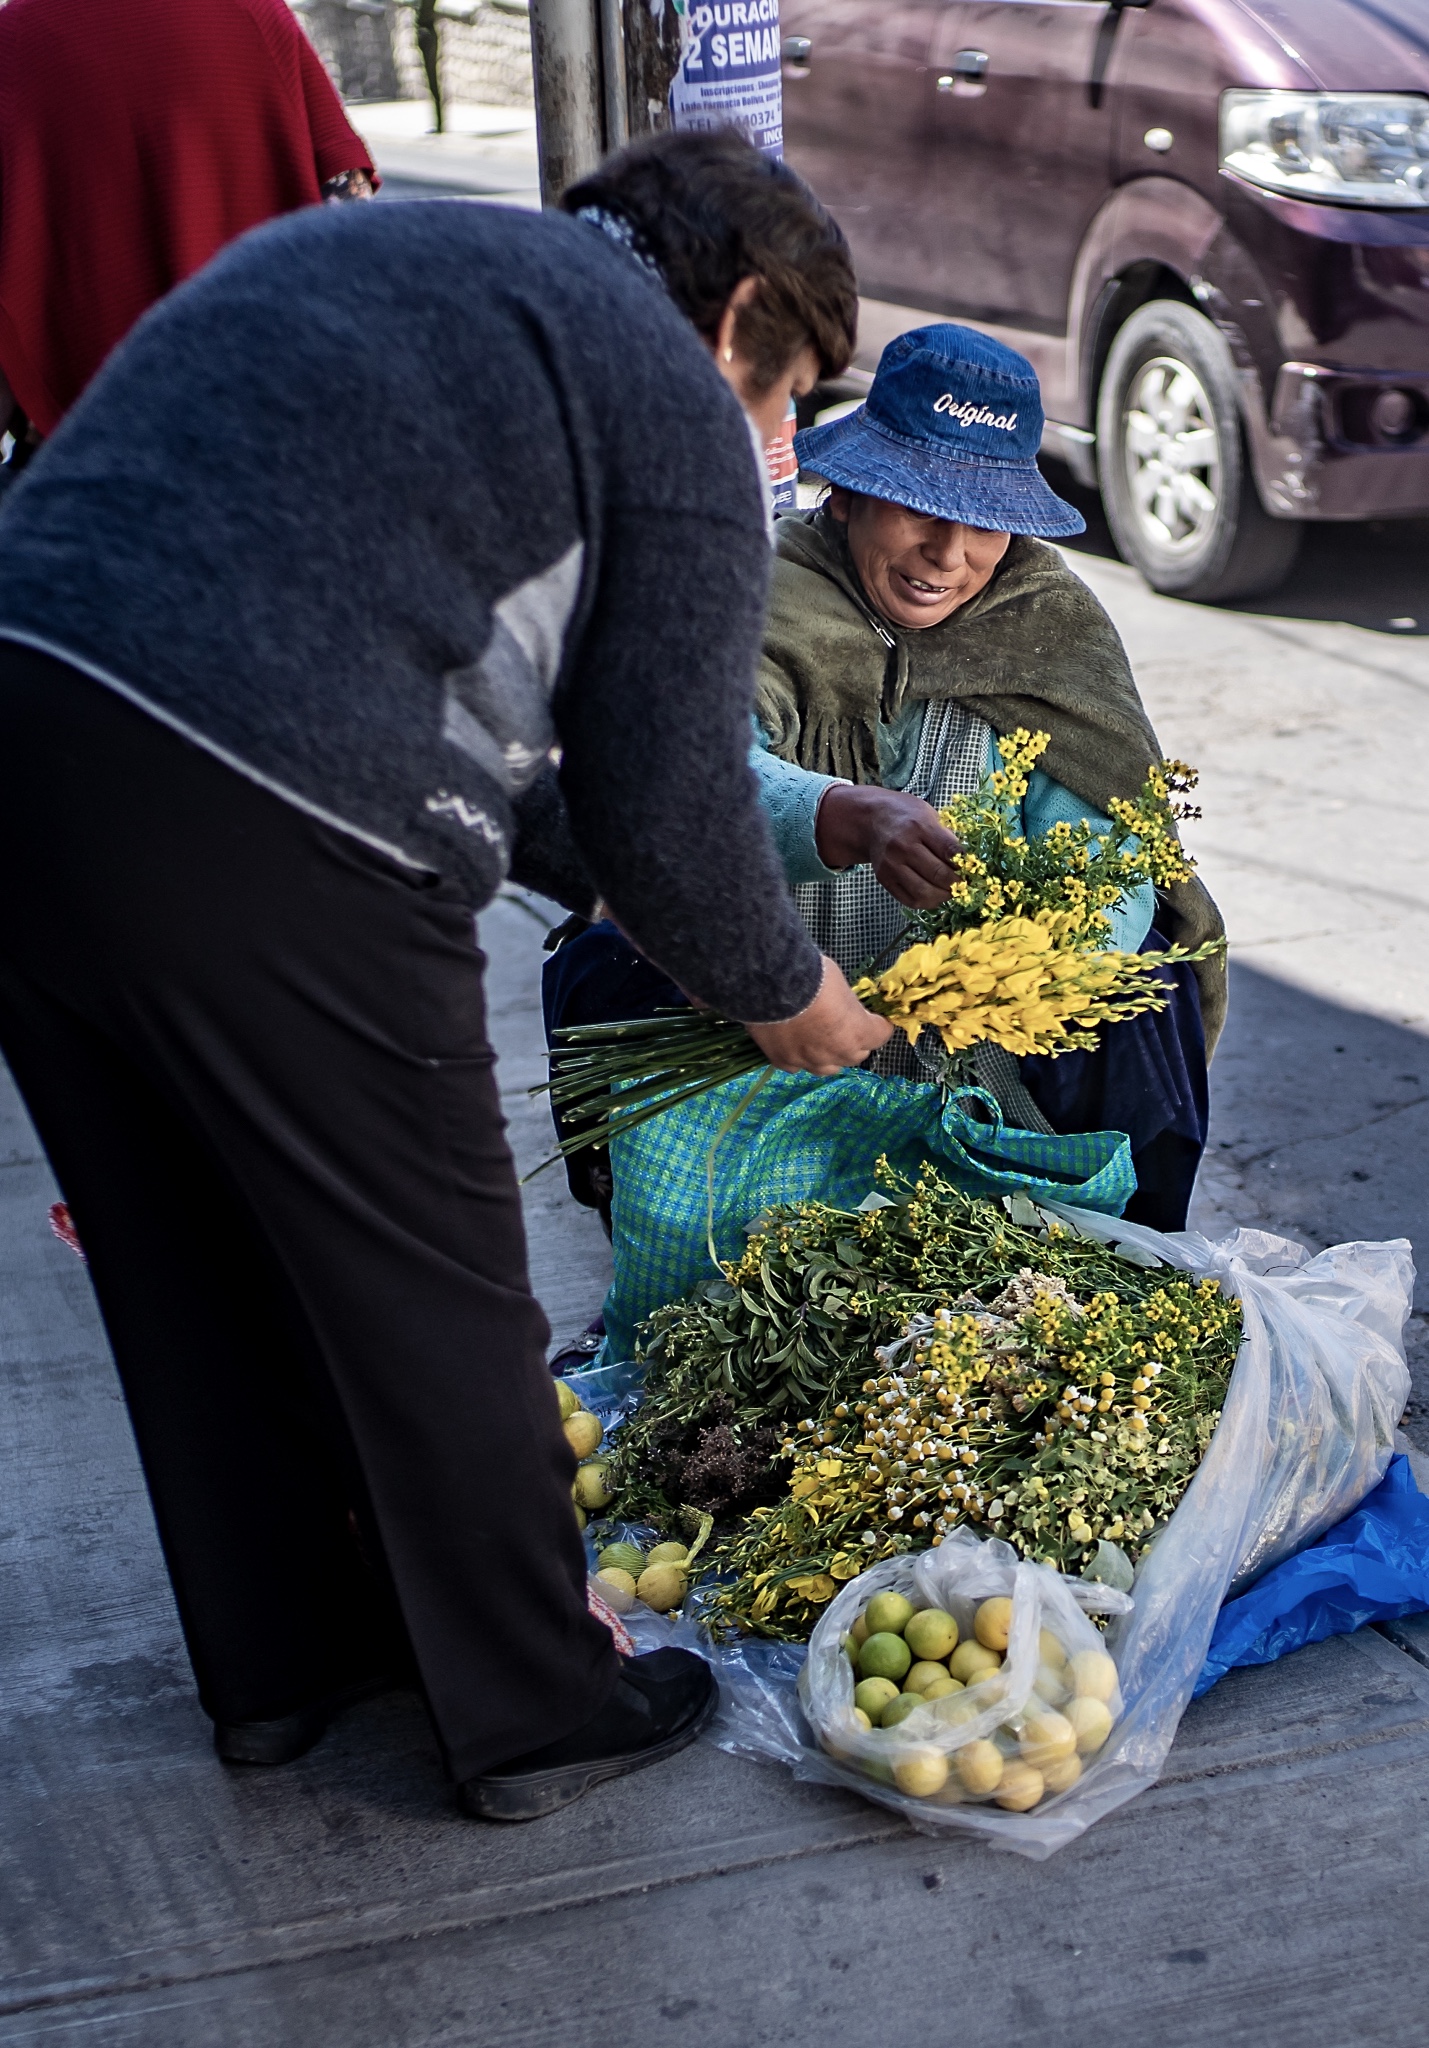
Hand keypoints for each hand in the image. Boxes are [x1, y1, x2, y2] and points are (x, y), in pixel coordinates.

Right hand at [746, 956, 892, 1074]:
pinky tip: (793, 1042)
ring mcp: (808, 1060)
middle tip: (845, 1026)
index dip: (878, 1025)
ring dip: (828, 1055)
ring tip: (819, 1040)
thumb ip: (845, 1003)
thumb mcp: (839, 983)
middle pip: (854, 1056)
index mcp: (856, 1032)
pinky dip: (798, 1056)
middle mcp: (835, 1053)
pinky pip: (796, 1065)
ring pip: (826, 1068)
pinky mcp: (782, 1060)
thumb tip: (842, 1005)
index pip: (880, 1035)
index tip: (875, 1017)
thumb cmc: (811, 974)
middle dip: (854, 1042)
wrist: (770, 982)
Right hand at [815, 784, 962, 908]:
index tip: (973, 870)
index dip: (966, 865)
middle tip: (966, 885)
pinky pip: (910, 899)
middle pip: (938, 874)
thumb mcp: (929, 815)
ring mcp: (891, 865)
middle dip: (958, 883)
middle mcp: (903, 846)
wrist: (872, 820)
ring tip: (951, 892)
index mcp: (919, 826)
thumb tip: (966, 864)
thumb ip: (946, 837)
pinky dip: (927, 901)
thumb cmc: (907, 816)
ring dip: (943, 896)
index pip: (950, 851)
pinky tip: (935, 894)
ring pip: (924, 892)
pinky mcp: (884, 879)